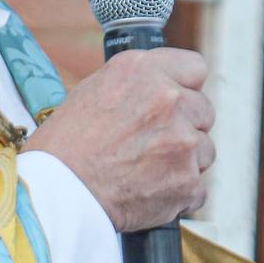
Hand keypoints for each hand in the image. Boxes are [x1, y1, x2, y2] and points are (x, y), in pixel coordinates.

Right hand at [22, 47, 214, 231]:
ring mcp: (183, 142)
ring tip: (148, 171)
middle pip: (204, 111)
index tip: (177, 101)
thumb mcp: (94, 90)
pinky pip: (197, 189)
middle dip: (185, 127)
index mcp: (144, 71)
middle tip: (154, 143)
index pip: (195, 68)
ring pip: (205, 150)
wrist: (58, 191)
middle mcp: (169, 100)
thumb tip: (163, 87)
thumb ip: (138, 84)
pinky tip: (150, 192)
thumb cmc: (65, 145)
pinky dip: (178, 195)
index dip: (185, 88)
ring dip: (185, 162)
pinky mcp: (187, 181)